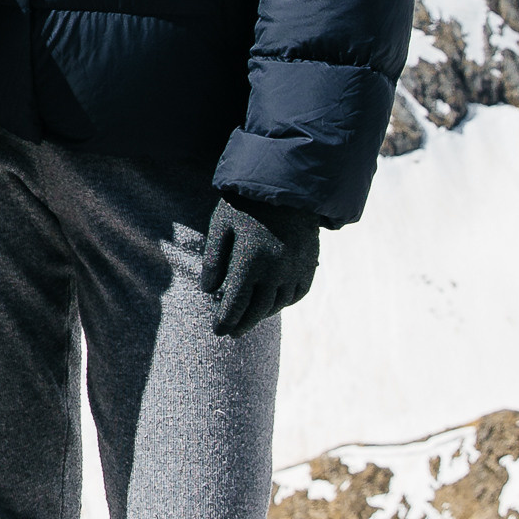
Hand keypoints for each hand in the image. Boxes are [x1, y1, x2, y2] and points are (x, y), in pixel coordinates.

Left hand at [201, 195, 320, 339]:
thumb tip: (209, 290)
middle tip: (232, 333)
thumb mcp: (221, 224)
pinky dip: (284, 303)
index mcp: (250, 260)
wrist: (288, 185)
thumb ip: (214, 259)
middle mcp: (275, 269)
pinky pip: (297, 293)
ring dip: (262, 315)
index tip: (218, 331)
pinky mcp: (309, 264)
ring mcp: (295, 268)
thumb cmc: (247, 203)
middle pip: (257, 310)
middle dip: (242, 324)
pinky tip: (273, 303)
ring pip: (278, 304)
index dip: (225, 321)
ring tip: (249, 318)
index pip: (235, 303)